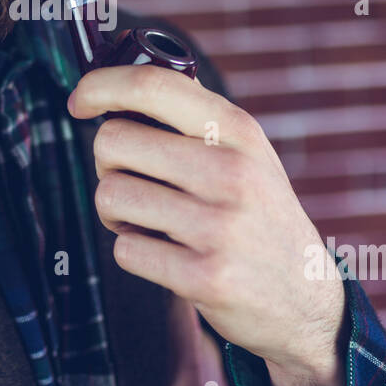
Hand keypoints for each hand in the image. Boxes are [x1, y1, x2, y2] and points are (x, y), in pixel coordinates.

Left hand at [67, 65, 347, 385]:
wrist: (305, 300)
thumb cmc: (257, 216)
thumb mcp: (245, 154)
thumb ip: (191, 120)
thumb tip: (112, 95)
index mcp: (237, 130)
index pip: (151, 85)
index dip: (100, 86)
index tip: (79, 102)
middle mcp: (231, 171)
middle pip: (113, 141)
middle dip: (108, 165)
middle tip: (136, 184)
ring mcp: (219, 225)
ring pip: (110, 196)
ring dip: (117, 214)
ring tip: (152, 223)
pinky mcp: (205, 276)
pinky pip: (125, 250)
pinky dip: (135, 253)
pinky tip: (168, 256)